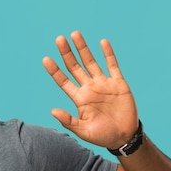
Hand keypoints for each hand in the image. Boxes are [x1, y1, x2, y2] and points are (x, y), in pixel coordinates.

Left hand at [42, 31, 138, 148]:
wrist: (124, 136)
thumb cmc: (102, 136)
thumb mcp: (83, 130)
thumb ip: (68, 121)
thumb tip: (52, 111)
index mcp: (79, 98)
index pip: (63, 81)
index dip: (54, 70)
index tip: (45, 59)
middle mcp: (89, 88)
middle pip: (75, 67)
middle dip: (66, 53)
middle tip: (59, 39)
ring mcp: (103, 84)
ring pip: (91, 62)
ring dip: (83, 48)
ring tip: (75, 34)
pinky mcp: (118, 83)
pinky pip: (112, 65)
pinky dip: (108, 54)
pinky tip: (102, 42)